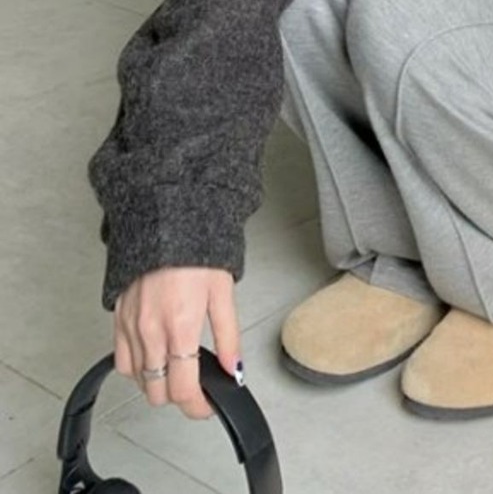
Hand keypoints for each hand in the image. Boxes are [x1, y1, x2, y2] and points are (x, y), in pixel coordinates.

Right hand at [114, 268, 240, 419]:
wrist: (163, 225)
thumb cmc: (196, 254)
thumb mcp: (223, 295)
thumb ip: (228, 338)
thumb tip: (234, 370)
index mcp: (180, 327)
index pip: (183, 388)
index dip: (197, 407)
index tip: (207, 406)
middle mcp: (151, 331)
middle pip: (157, 391)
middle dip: (178, 397)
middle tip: (197, 389)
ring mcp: (131, 326)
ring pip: (138, 380)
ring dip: (157, 384)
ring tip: (178, 372)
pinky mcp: (118, 319)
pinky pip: (121, 360)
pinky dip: (137, 368)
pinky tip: (155, 359)